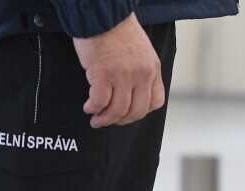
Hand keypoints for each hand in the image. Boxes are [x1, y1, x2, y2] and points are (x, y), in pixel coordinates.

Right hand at [73, 13, 164, 127]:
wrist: (103, 14)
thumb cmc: (117, 29)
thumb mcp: (141, 50)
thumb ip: (140, 70)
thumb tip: (131, 91)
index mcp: (152, 69)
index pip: (155, 102)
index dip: (141, 112)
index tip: (129, 114)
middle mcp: (141, 75)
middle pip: (136, 111)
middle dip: (122, 121)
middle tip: (110, 121)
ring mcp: (123, 76)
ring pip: (118, 110)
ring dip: (105, 119)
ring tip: (96, 119)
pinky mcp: (103, 74)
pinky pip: (100, 101)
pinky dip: (94, 108)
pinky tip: (89, 107)